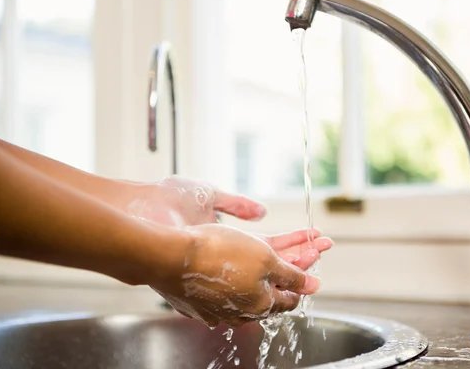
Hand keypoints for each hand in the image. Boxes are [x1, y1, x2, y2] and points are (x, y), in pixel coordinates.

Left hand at [123, 175, 333, 270]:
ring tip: (321, 252)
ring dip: (298, 261)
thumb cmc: (169, 201)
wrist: (143, 211)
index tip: (314, 236)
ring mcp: (225, 266)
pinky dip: (281, 270)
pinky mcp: (219, 270)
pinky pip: (257, 273)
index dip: (293, 240)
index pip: (269, 244)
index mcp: (227, 238)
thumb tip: (262, 212)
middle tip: (326, 247)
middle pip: (274, 259)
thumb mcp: (211, 195)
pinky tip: (299, 267)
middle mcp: (229, 257)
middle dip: (302, 252)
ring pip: (270, 269)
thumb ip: (238, 205)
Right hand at [151, 223, 319, 327]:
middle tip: (287, 252)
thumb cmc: (219, 254)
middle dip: (282, 273)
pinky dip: (231, 276)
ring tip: (257, 253)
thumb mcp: (266, 259)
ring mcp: (215, 310)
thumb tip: (314, 286)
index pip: (289, 299)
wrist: (171, 256)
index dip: (300, 279)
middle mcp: (238, 314)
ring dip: (255, 273)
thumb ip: (292, 275)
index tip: (306, 260)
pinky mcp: (197, 301)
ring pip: (244, 291)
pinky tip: (228, 261)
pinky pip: (222, 289)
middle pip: (267, 295)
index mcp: (259, 306)